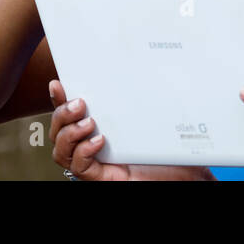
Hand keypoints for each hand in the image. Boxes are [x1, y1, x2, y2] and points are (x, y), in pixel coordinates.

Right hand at [49, 80, 212, 180]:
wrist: (185, 175)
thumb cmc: (172, 146)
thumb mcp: (159, 114)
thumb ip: (150, 94)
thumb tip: (152, 66)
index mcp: (102, 126)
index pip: (71, 113)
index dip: (59, 99)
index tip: (58, 82)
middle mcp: (92, 144)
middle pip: (59, 131)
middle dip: (62, 114)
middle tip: (80, 103)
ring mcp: (96, 162)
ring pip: (62, 150)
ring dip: (69, 134)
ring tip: (89, 123)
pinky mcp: (102, 178)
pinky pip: (80, 167)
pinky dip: (83, 153)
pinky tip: (98, 142)